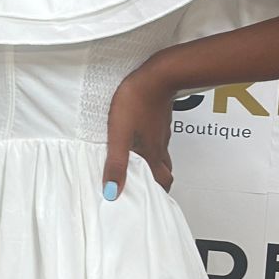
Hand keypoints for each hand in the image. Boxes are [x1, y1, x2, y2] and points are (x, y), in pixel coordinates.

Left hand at [103, 61, 175, 197]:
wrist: (156, 76)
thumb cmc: (135, 104)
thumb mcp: (119, 136)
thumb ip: (116, 164)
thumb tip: (112, 193)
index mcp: (152, 154)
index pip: (162, 182)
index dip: (157, 193)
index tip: (149, 201)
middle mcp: (160, 146)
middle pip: (166, 171)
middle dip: (157, 181)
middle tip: (144, 185)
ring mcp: (161, 132)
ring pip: (162, 155)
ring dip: (154, 163)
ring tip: (139, 167)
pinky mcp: (159, 119)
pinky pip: (158, 138)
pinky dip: (152, 146)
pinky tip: (140, 140)